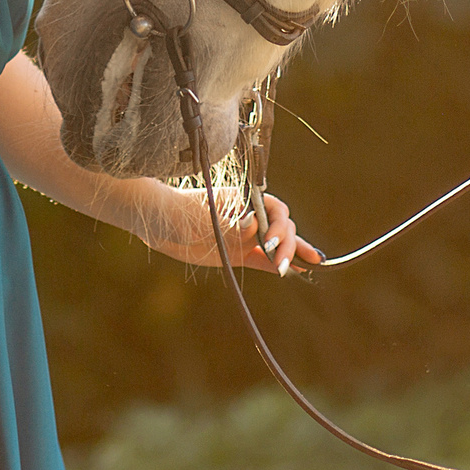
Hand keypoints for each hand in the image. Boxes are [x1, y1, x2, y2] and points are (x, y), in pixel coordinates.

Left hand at [150, 189, 323, 276]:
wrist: (160, 224)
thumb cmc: (180, 212)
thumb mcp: (203, 217)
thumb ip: (229, 222)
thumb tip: (254, 223)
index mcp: (244, 200)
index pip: (273, 209)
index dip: (278, 224)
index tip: (267, 241)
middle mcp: (250, 216)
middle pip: (280, 226)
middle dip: (286, 243)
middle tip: (281, 264)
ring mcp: (246, 235)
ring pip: (278, 243)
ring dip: (291, 253)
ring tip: (309, 264)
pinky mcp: (240, 253)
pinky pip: (264, 259)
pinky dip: (279, 263)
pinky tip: (297, 268)